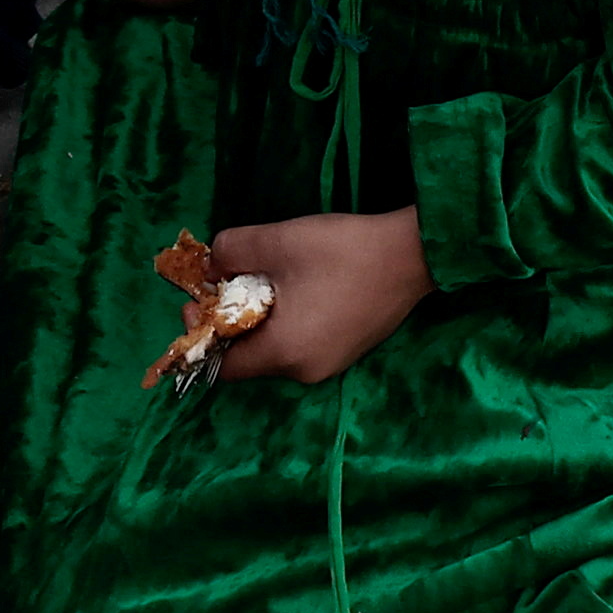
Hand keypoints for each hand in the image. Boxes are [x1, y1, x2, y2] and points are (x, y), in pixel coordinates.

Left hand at [209, 209, 430, 385]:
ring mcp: (332, 364)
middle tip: (226, 283)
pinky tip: (294, 287)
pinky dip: (286, 323)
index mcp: (285, 354)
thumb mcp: (273, 241)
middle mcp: (306, 371)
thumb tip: (211, 269)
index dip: (202, 336)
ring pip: (277, 350)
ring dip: (259, 321)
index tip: (200, 300)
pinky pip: (301, 344)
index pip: (224, 368)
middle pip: (250, 359)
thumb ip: (228, 253)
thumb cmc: (340, 251)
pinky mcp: (348, 349)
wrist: (412, 254)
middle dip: (230, 324)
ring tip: (260, 280)